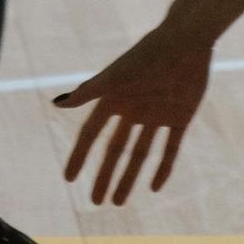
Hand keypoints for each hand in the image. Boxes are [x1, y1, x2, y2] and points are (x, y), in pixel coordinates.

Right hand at [54, 18, 213, 205]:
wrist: (187, 41)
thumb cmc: (148, 55)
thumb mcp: (116, 77)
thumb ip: (88, 92)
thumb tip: (56, 104)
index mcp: (114, 99)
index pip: (91, 134)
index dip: (80, 156)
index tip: (69, 179)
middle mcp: (132, 110)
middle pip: (115, 150)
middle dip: (104, 176)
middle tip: (96, 202)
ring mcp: (156, 115)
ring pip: (140, 154)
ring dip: (129, 178)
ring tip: (118, 202)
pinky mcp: (180, 117)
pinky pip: (170, 148)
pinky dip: (163, 168)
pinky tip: (155, 187)